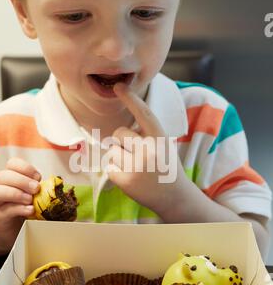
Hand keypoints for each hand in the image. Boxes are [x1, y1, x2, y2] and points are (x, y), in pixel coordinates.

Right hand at [0, 158, 40, 251]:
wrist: (11, 231)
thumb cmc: (24, 210)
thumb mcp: (33, 196)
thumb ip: (40, 189)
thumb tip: (58, 186)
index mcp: (10, 179)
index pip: (12, 164)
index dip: (25, 168)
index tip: (38, 177)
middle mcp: (0, 188)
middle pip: (2, 176)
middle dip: (21, 180)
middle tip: (36, 188)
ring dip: (16, 193)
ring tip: (30, 199)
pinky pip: (5, 210)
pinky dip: (19, 208)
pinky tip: (30, 210)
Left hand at [106, 83, 187, 219]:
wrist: (175, 197)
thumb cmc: (166, 168)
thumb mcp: (163, 146)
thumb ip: (146, 135)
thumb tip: (121, 130)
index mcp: (160, 138)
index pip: (144, 113)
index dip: (131, 99)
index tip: (119, 87)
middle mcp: (150, 150)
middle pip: (119, 133)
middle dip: (123, 142)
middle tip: (137, 156)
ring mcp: (137, 166)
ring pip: (112, 150)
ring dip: (119, 157)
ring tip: (136, 168)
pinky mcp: (126, 180)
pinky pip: (109, 166)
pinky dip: (116, 172)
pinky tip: (131, 178)